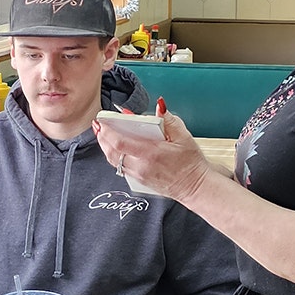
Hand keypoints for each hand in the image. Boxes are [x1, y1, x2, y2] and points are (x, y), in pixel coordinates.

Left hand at [93, 110, 213, 203]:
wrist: (196, 188)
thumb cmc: (191, 164)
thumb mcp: (184, 137)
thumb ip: (169, 120)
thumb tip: (159, 106)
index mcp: (151, 154)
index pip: (120, 142)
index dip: (107, 131)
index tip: (102, 121)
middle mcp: (141, 166)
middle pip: (112, 152)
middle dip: (102, 137)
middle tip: (98, 125)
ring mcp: (138, 175)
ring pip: (113, 161)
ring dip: (105, 147)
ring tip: (103, 134)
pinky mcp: (138, 181)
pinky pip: (120, 167)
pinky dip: (114, 156)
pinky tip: (114, 148)